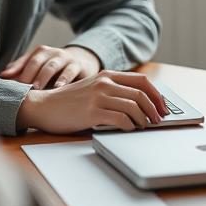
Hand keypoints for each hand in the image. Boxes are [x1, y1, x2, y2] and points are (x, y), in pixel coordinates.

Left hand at [0, 45, 100, 88]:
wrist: (82, 62)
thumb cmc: (55, 69)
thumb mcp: (40, 68)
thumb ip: (22, 71)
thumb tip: (1, 77)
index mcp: (40, 53)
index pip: (25, 60)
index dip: (15, 70)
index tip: (5, 81)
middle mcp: (51, 53)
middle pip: (37, 61)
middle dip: (28, 74)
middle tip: (21, 87)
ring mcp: (65, 58)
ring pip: (52, 65)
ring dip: (43, 76)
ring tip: (36, 87)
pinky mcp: (77, 66)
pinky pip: (70, 71)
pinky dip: (63, 79)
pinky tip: (58, 87)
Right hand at [16, 71, 168, 133]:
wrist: (43, 106)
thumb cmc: (68, 102)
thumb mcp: (93, 88)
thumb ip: (112, 91)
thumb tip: (139, 103)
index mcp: (107, 75)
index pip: (142, 80)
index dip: (156, 94)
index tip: (162, 106)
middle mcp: (105, 83)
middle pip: (141, 94)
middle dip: (154, 109)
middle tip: (158, 120)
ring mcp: (98, 96)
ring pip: (134, 106)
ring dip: (144, 119)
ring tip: (144, 127)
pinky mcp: (92, 112)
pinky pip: (120, 119)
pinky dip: (130, 126)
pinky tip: (129, 130)